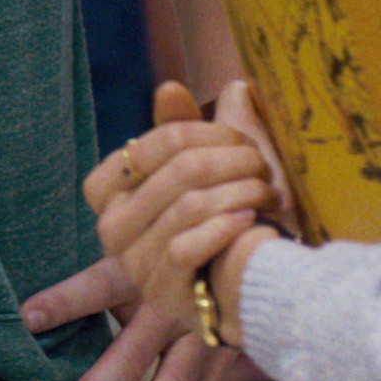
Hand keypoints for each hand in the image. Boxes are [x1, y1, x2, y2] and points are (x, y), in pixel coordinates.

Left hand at [24, 247, 259, 380]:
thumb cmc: (188, 225)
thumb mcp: (148, 223)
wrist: (258, 237)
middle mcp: (175, 304)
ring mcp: (205, 333)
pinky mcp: (226, 354)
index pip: (99, 286)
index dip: (65, 301)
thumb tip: (72, 232)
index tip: (28, 317)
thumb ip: (117, 233)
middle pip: (131, 358)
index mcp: (148, 269)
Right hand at [84, 79, 284, 307]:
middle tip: (265, 164)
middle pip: (177, 170)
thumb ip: (185, 128)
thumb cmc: (228, 217)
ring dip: (241, 192)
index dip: (204, 133)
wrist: (248, 286)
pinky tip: (251, 220)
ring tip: (269, 192)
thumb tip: (170, 87)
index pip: (151, 143)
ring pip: (188, 206)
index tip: (242, 138)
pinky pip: (187, 247)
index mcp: (111, 190)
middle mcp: (111, 227)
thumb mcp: (209, 167)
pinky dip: (225, 228)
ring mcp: (134, 264)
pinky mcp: (162, 293)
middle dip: (232, 159)